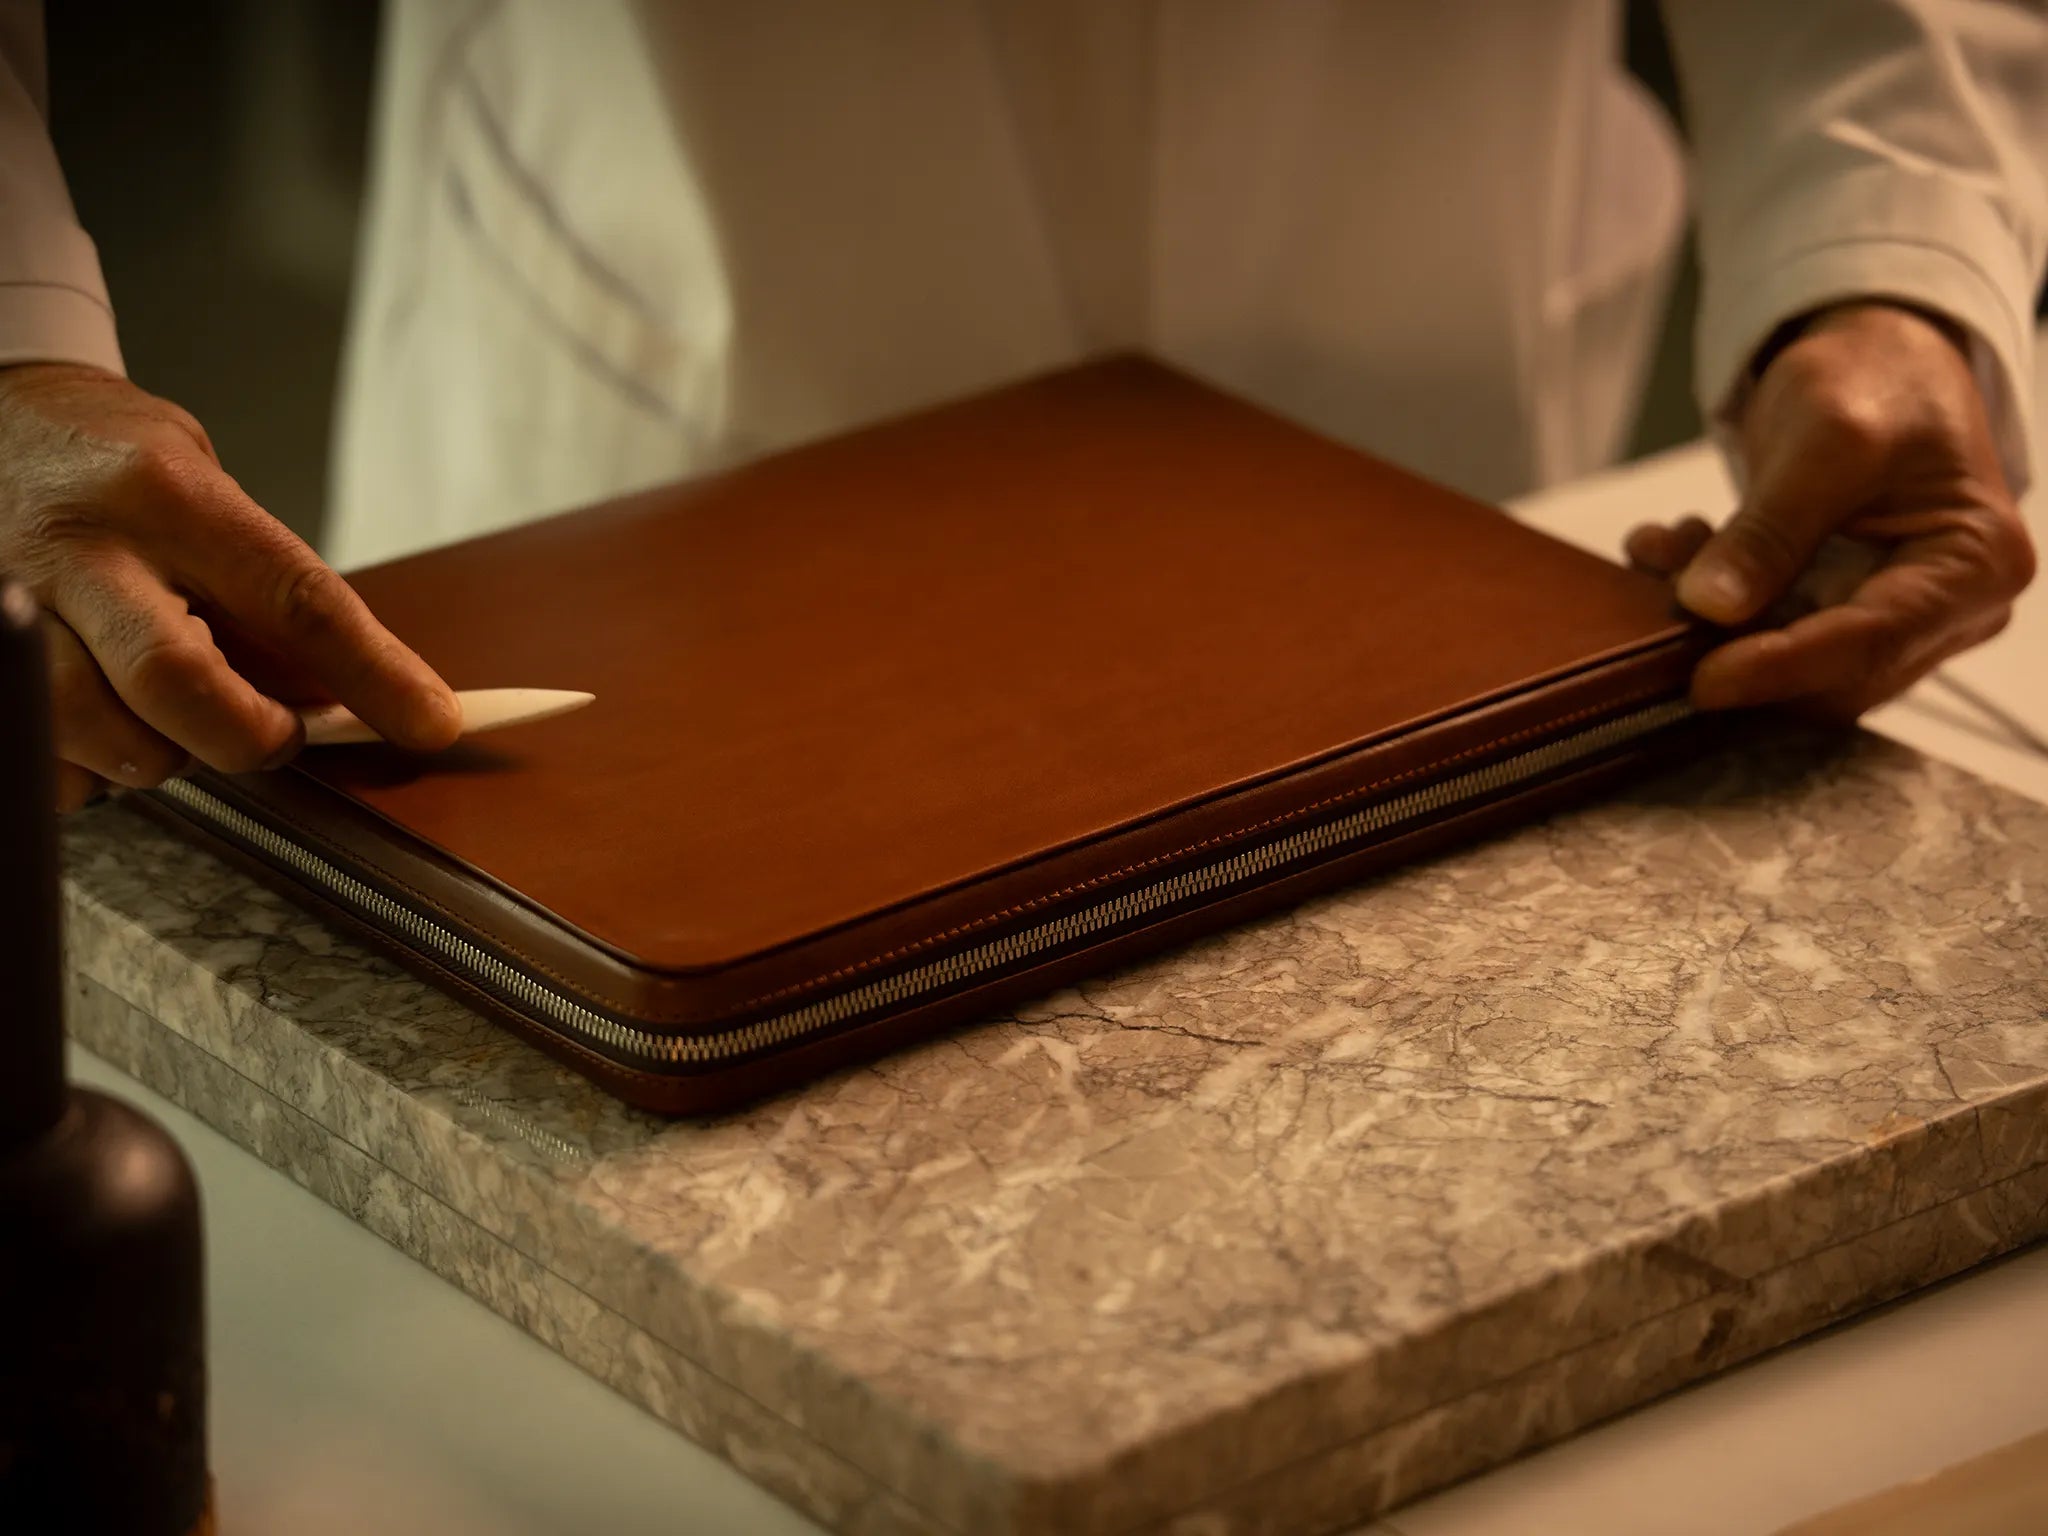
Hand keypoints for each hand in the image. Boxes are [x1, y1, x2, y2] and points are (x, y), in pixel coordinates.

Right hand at [0, 363, 459, 810]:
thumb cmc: (114, 463)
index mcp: (169, 496)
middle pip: (180, 683)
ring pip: (101, 734)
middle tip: (270, 733)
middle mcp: (85, 547)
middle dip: (245, 736)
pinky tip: (100, 723)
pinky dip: (87, 766)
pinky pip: (43, 756)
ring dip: (159, 755)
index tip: (430, 723)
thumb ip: (264, 587)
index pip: (297, 600)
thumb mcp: (205, 488)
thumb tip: (341, 696)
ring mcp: (13, 601)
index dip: (374, 675)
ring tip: (168, 715)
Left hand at [1625, 302, 2034, 720]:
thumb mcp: (1825, 438)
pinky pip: (1766, 639)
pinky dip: (1711, 606)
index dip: (1784, 668)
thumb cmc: (1877, 383)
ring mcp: (1894, 620)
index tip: (1704, 681)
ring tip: (1665, 553)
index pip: (1875, 643)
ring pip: (1788, 665)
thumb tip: (1709, 607)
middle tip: (1662, 595)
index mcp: (1977, 564)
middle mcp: (1949, 611)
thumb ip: (1771, 528)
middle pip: (1833, 675)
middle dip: (1738, 644)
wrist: (1875, 362)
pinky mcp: (1838, 616)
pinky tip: (1671, 553)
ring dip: (1712, 624)